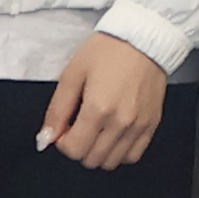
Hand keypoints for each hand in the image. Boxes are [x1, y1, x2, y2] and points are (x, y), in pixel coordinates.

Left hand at [38, 32, 170, 169]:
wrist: (145, 36)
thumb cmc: (108, 50)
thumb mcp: (73, 74)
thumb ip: (57, 110)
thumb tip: (46, 138)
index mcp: (98, 109)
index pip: (73, 150)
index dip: (63, 142)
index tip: (65, 126)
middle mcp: (121, 122)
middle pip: (92, 159)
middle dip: (79, 146)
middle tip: (80, 125)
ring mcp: (139, 125)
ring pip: (112, 161)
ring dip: (99, 151)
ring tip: (97, 130)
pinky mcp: (153, 123)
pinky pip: (134, 155)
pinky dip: (120, 152)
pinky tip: (114, 135)